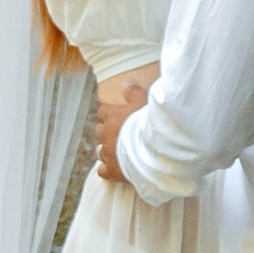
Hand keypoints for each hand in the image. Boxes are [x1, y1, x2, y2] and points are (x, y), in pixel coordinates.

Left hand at [94, 68, 154, 186]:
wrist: (153, 149)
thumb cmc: (149, 122)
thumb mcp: (143, 100)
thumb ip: (133, 91)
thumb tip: (125, 82)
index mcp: (111, 116)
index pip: (102, 112)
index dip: (109, 114)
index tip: (117, 115)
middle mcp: (105, 134)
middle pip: (99, 132)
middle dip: (107, 132)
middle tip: (121, 134)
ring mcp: (107, 153)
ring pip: (100, 151)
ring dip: (108, 150)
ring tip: (120, 152)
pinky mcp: (111, 170)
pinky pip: (102, 170)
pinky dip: (107, 169)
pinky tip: (116, 169)